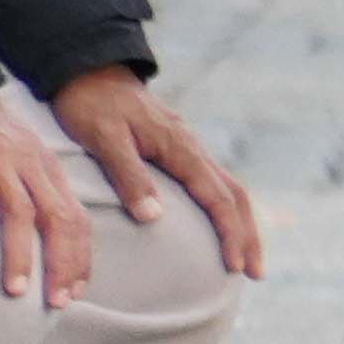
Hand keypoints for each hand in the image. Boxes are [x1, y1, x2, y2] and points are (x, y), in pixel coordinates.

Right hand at [0, 93, 90, 307]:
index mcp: (48, 170)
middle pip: (59, 219)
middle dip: (62, 263)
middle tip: (56, 301)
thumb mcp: (21, 159)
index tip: (75, 291)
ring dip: (20, 255)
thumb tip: (48, 235)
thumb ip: (35, 190)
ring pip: (19, 213)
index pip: (76, 219)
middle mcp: (31, 165)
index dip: (80, 257)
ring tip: (16, 291)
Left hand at [48, 64, 264, 283]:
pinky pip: (212, 183)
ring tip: (243, 257)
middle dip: (248, 235)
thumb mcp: (104, 138)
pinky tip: (218, 225)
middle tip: (255, 273)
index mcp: (181, 148)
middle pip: (235, 196)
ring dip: (240, 224)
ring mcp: (188, 149)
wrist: (87, 70)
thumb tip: (154, 218)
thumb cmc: (91, 105)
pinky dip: (224, 209)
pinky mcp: (178, 151)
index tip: (233, 266)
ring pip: (228, 189)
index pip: (217, 197)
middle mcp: (193, 149)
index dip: (229, 233)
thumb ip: (129, 176)